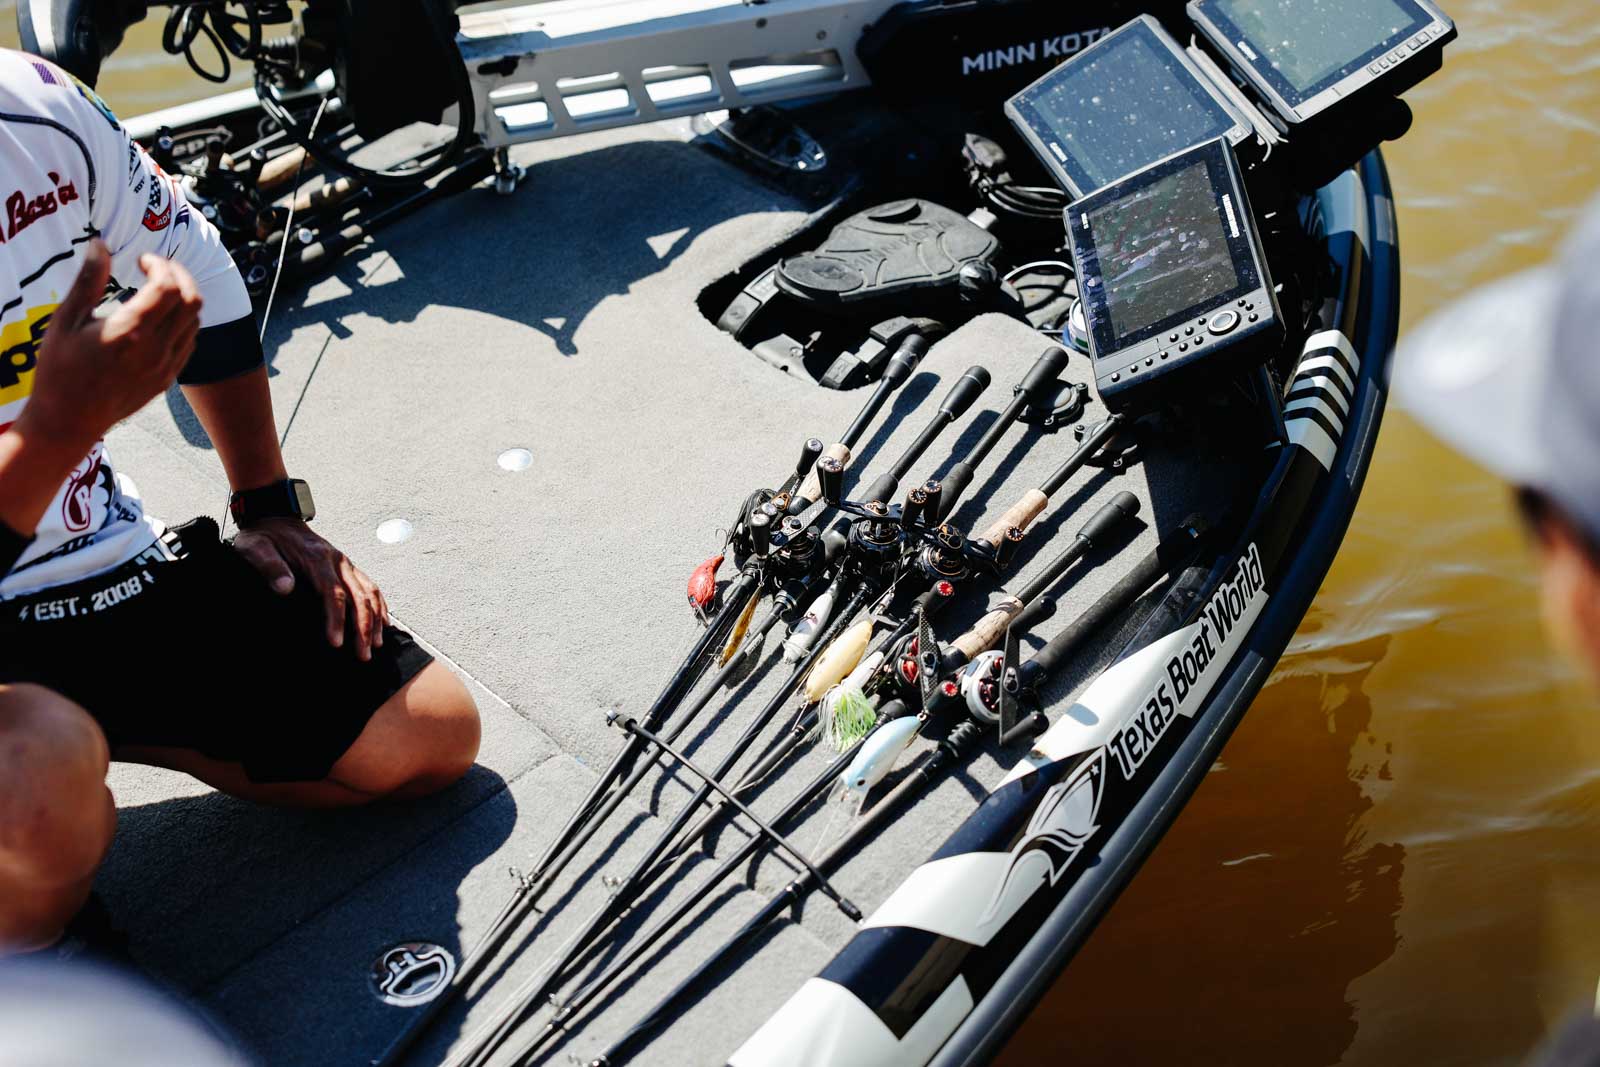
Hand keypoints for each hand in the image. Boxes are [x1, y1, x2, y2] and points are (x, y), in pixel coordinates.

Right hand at [17, 241, 202, 449]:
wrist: (68, 421)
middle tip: (160, 267)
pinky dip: (184, 322)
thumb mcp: (65, 321)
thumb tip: (100, 245)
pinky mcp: (167, 379)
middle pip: (192, 301)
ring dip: (185, 298)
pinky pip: (189, 343)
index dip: (161, 265)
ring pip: (195, 322)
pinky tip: (162, 317)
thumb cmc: (59, 370)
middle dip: (181, 276)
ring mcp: (165, 367)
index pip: (168, 287)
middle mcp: (155, 349)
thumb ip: (87, 281)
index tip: (143, 259)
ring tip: (160, 289)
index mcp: (129, 332)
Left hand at [232, 518, 390, 660]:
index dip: (337, 619)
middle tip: (363, 656)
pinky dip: (380, 606)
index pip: (333, 593)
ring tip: (376, 646)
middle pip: (359, 596)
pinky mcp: (347, 566)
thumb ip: (269, 567)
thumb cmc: (262, 537)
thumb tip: (286, 588)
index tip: (336, 643)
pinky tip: (384, 624)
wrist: (275, 517)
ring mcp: (345, 563)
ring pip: (370, 592)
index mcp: (317, 558)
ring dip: (376, 620)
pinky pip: (370, 586)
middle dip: (364, 627)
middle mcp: (338, 560)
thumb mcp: (255, 548)